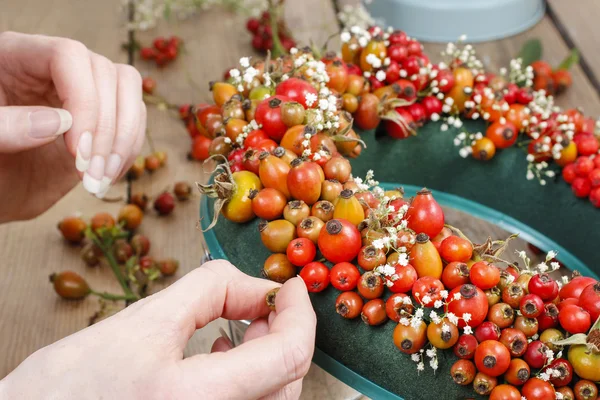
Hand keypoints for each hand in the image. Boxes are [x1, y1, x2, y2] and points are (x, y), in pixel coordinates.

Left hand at [0, 32, 145, 222]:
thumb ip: (6, 128)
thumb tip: (59, 123)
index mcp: (17, 57)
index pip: (68, 56)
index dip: (82, 99)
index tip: (77, 148)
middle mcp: (57, 69)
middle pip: (105, 74)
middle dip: (105, 129)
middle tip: (89, 172)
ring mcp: (83, 94)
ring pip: (128, 92)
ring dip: (123, 140)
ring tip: (101, 177)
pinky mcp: (102, 120)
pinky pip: (133, 121)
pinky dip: (127, 151)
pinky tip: (107, 176)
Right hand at [0, 260, 316, 398]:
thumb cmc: (68, 388)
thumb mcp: (142, 322)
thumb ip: (210, 291)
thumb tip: (257, 286)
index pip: (288, 355)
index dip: (300, 313)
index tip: (293, 285)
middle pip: (287, 380)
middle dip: (284, 331)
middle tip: (264, 302)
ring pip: (272, 398)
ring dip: (269, 355)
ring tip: (244, 325)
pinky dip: (251, 379)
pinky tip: (222, 355)